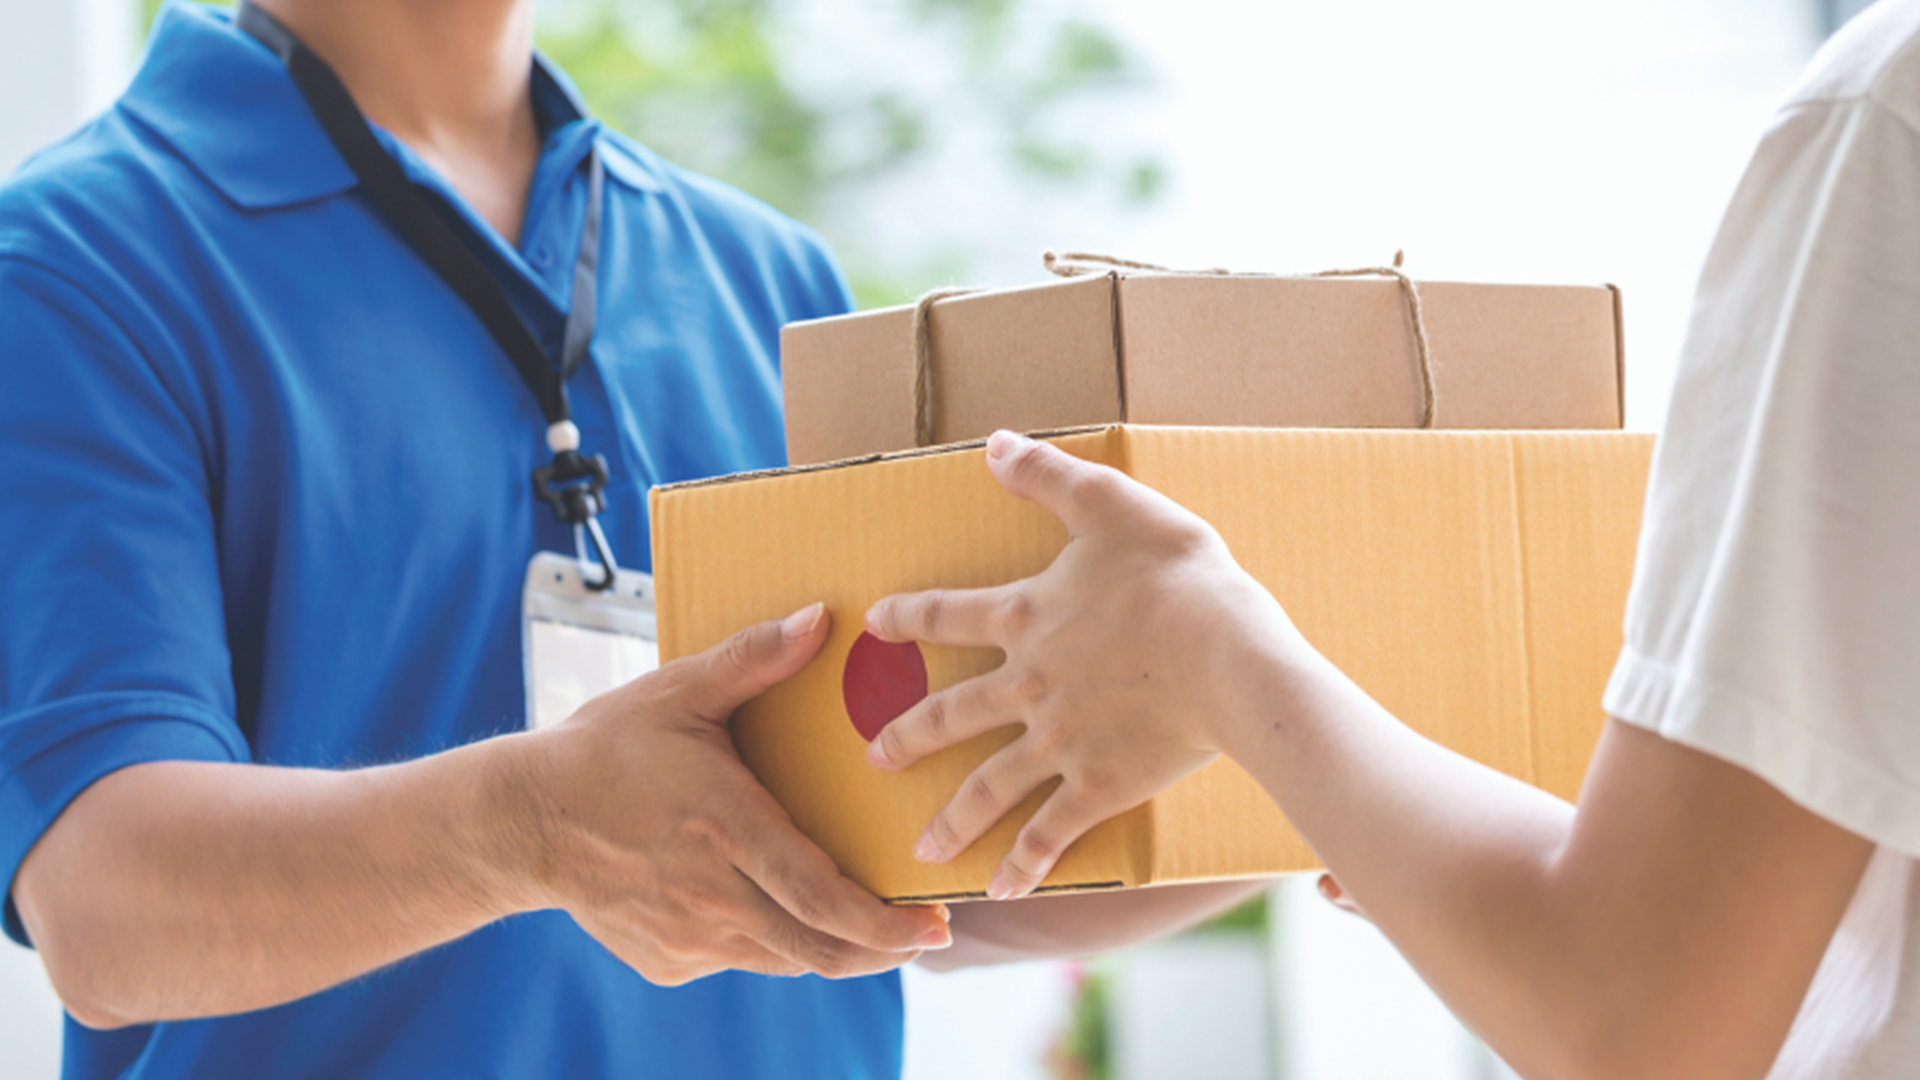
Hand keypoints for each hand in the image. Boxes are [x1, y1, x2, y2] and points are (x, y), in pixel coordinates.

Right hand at [514, 604, 951, 984]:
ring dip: (832, 946)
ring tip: (867, 921)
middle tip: (925, 933)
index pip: (821, 898)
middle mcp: (711, 895)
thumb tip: (822, 617)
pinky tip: (776, 904)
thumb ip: (753, 659)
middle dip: (882, 949)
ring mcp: (688, 937)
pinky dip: (772, 939)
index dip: (884, 924)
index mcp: (726, 829)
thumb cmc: (604, 749)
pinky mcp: (668, 962)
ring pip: (786, 959)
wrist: (520, 820)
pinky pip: (741, 957)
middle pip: (818, 949)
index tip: (933, 925)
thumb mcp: (678, 693)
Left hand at [863, 430, 1300, 900]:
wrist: (1226, 658)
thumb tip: (993, 444)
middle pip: (951, 714)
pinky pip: (1050, 833)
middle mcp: (1026, 685)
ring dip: (952, 818)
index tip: (874, 624)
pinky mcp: (1098, 786)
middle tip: (876, 759)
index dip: (908, 617)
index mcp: (1026, 616)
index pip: (947, 615)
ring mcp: (1058, 743)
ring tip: (921, 849)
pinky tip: (1002, 891)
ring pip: (988, 786)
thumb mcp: (1111, 504)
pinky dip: (1025, 865)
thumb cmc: (1177, 576)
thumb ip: (1048, 476)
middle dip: (909, 737)